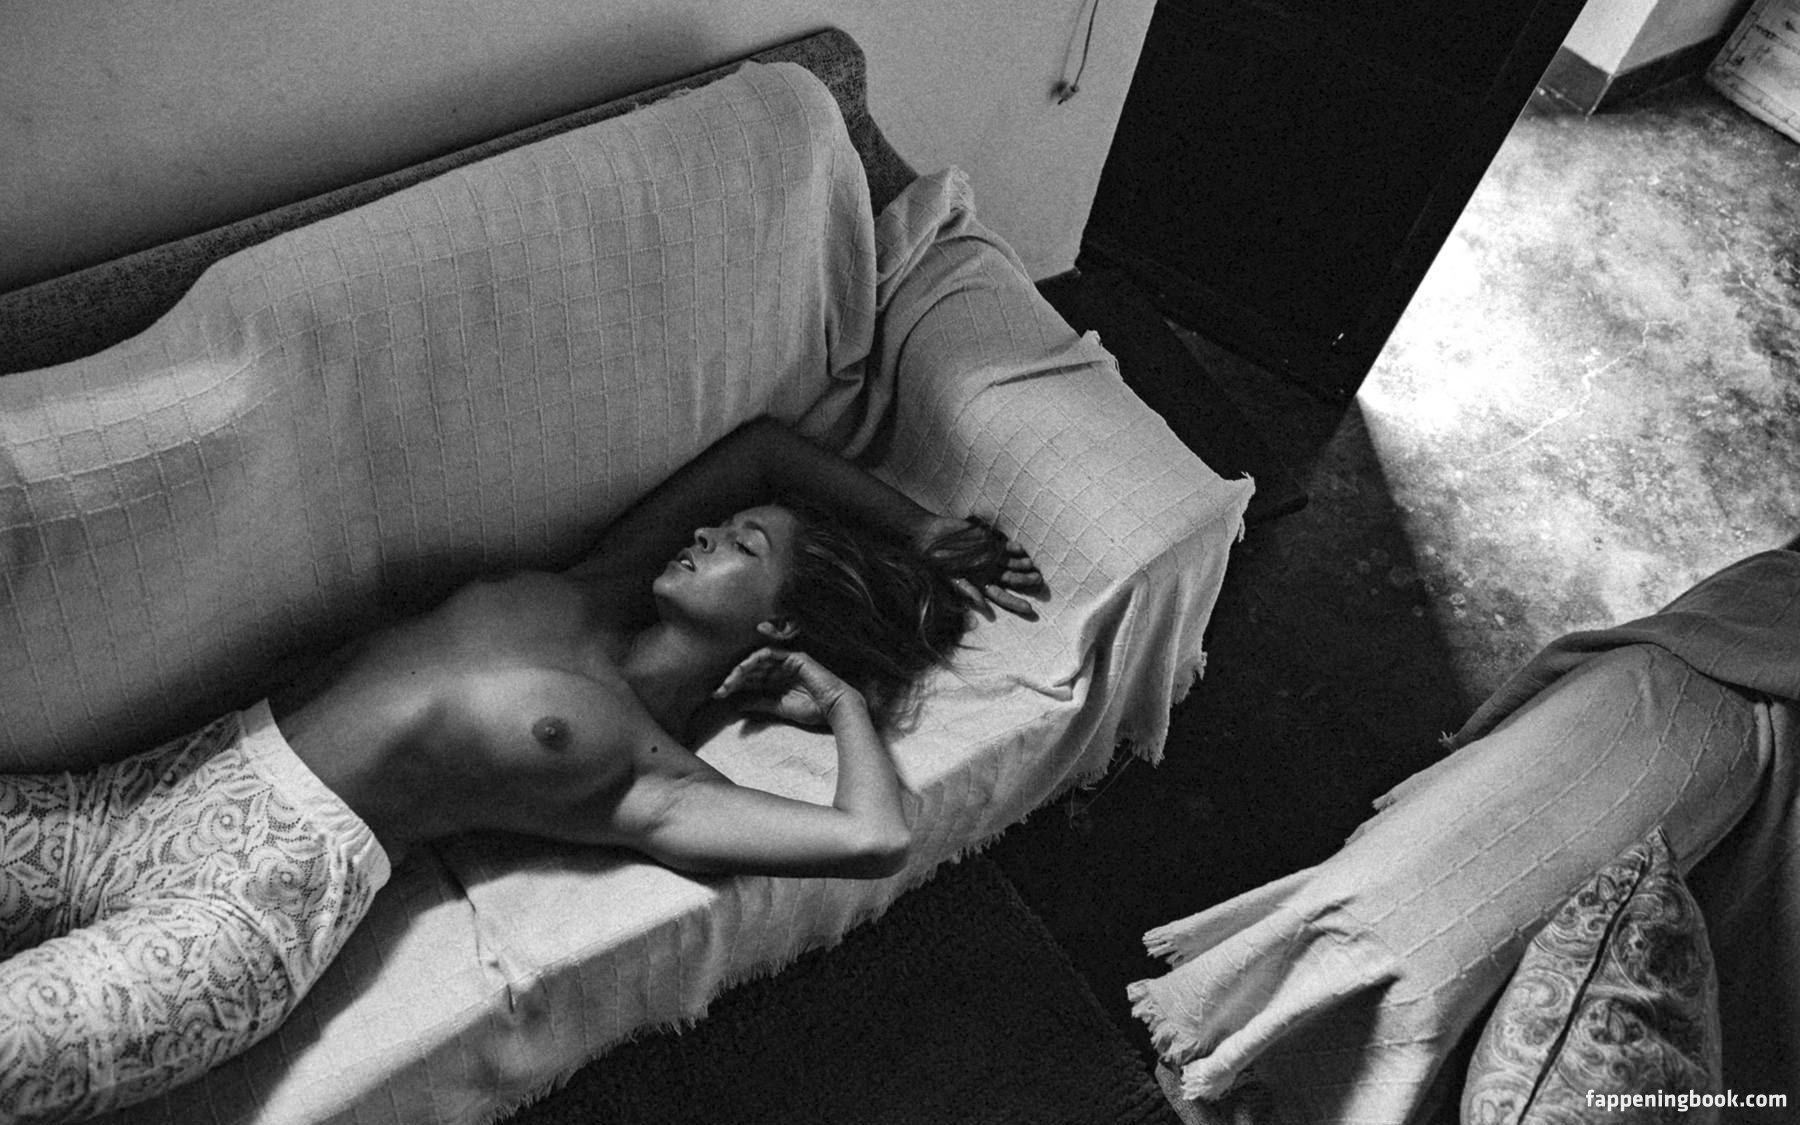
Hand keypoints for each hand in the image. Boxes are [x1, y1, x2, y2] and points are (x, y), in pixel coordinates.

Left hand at [713, 648, 862, 727]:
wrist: (835, 709)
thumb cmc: (812, 710)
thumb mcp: (778, 707)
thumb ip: (759, 702)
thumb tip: (737, 703)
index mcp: (777, 680)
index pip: (751, 679)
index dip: (733, 686)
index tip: (718, 695)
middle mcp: (780, 669)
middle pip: (751, 669)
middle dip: (733, 679)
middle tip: (719, 690)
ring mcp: (787, 661)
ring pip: (757, 660)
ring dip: (740, 671)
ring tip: (728, 683)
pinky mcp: (794, 657)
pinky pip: (769, 654)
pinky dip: (754, 659)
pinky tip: (743, 669)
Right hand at [914, 514, 1045, 618]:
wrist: (930, 537)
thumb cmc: (937, 562)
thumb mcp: (949, 580)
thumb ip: (967, 592)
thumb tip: (985, 609)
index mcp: (980, 585)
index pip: (1002, 597)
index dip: (1015, 604)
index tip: (1030, 609)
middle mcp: (989, 573)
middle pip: (1012, 580)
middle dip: (1025, 581)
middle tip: (1038, 582)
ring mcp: (991, 557)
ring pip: (1012, 564)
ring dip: (1023, 565)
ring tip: (1032, 566)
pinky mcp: (990, 543)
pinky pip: (1006, 547)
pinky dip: (1013, 548)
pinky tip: (1020, 550)